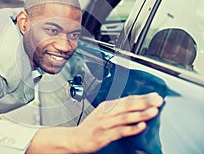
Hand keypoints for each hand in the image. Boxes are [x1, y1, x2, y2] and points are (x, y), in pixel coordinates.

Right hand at [26, 92, 162, 153]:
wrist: (75, 139)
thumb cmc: (91, 127)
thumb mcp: (102, 114)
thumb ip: (117, 109)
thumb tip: (135, 104)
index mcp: (106, 106)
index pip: (127, 99)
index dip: (142, 97)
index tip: (155, 95)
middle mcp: (106, 113)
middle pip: (127, 105)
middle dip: (144, 102)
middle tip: (158, 100)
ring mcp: (105, 124)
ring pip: (125, 117)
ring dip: (141, 114)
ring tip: (154, 111)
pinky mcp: (104, 135)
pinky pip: (120, 131)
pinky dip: (131, 128)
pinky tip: (141, 126)